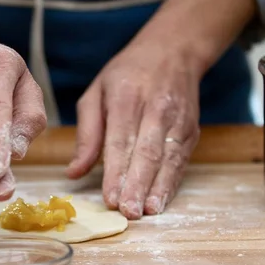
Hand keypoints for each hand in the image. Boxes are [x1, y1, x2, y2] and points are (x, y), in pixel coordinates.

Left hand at [66, 42, 200, 218]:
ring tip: (147, 212)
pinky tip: (162, 202)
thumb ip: (87, 134)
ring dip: (158, 188)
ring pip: (167, 159)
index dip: (116, 171)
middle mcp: (155, 109)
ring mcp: (177, 120)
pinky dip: (172, 183)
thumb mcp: (97, 93)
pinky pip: (181, 161)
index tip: (110, 198)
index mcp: (127, 97)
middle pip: (146, 152)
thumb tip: (73, 172)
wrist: (173, 51)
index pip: (120, 140)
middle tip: (128, 212)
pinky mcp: (191, 131)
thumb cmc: (127, 75)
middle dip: (138, 185)